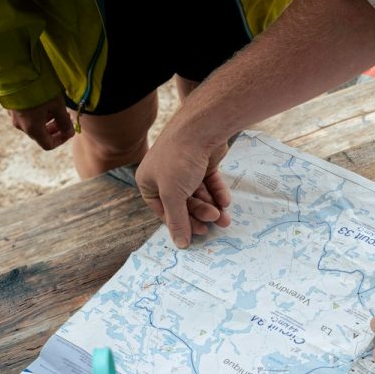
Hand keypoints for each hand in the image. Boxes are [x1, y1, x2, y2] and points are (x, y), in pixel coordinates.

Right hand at [8, 95, 74, 149]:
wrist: (16, 71)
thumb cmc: (39, 89)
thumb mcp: (57, 105)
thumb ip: (64, 121)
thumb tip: (69, 131)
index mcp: (32, 128)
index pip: (48, 145)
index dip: (62, 139)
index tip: (70, 129)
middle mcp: (21, 125)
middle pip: (41, 135)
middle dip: (56, 128)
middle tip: (66, 118)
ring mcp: (14, 116)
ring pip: (34, 124)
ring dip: (47, 120)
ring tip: (57, 108)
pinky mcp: (11, 106)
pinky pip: (26, 116)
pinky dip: (38, 114)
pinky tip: (45, 102)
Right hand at [136, 128, 231, 247]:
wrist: (201, 129)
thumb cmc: (178, 160)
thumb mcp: (173, 195)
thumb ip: (177, 221)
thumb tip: (180, 244)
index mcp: (149, 181)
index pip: (163, 210)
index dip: (180, 223)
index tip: (197, 234)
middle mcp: (165, 175)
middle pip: (183, 203)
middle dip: (199, 214)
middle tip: (214, 222)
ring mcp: (184, 168)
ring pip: (198, 194)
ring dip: (211, 207)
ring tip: (223, 216)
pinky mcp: (202, 162)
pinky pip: (209, 183)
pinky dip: (217, 193)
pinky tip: (225, 201)